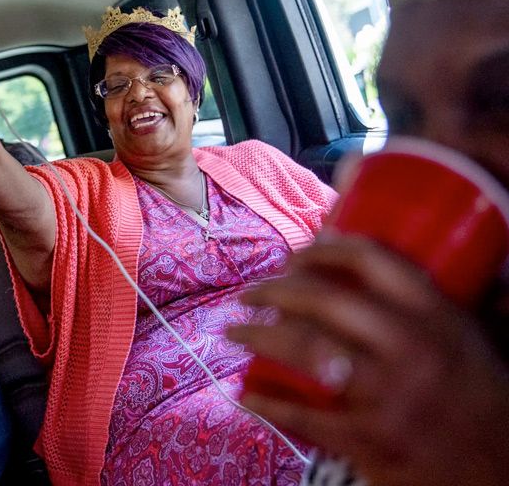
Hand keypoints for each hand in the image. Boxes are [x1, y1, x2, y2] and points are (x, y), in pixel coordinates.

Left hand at [227, 235, 508, 485]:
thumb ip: (434, 301)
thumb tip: (390, 257)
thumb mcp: (467, 337)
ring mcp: (389, 396)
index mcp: (436, 316)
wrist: (501, 467)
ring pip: (306, 349)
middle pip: (325, 300)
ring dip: (257, 335)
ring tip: (232, 330)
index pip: (373, 261)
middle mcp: (411, 348)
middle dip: (274, 290)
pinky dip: (268, 404)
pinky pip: (305, 417)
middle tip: (249, 293)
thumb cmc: (479, 395)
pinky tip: (245, 395)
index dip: (324, 250)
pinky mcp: (371, 440)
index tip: (295, 255)